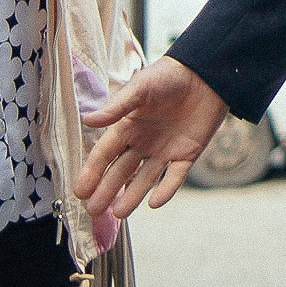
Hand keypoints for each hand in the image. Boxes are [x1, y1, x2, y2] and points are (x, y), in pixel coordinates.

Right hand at [76, 56, 229, 221]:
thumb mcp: (140, 89)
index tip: (79, 192)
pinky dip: (166, 190)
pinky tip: (154, 204)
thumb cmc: (168, 76)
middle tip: (94, 211)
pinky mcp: (187, 153)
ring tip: (118, 214)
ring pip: (145, 179)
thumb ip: (116, 108)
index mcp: (127, 127)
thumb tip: (87, 121)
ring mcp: (165, 150)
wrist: (206, 73)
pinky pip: (174, 176)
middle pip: (121, 172)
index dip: (92, 173)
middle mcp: (143, 142)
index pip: (105, 155)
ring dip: (132, 196)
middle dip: (107, 191)